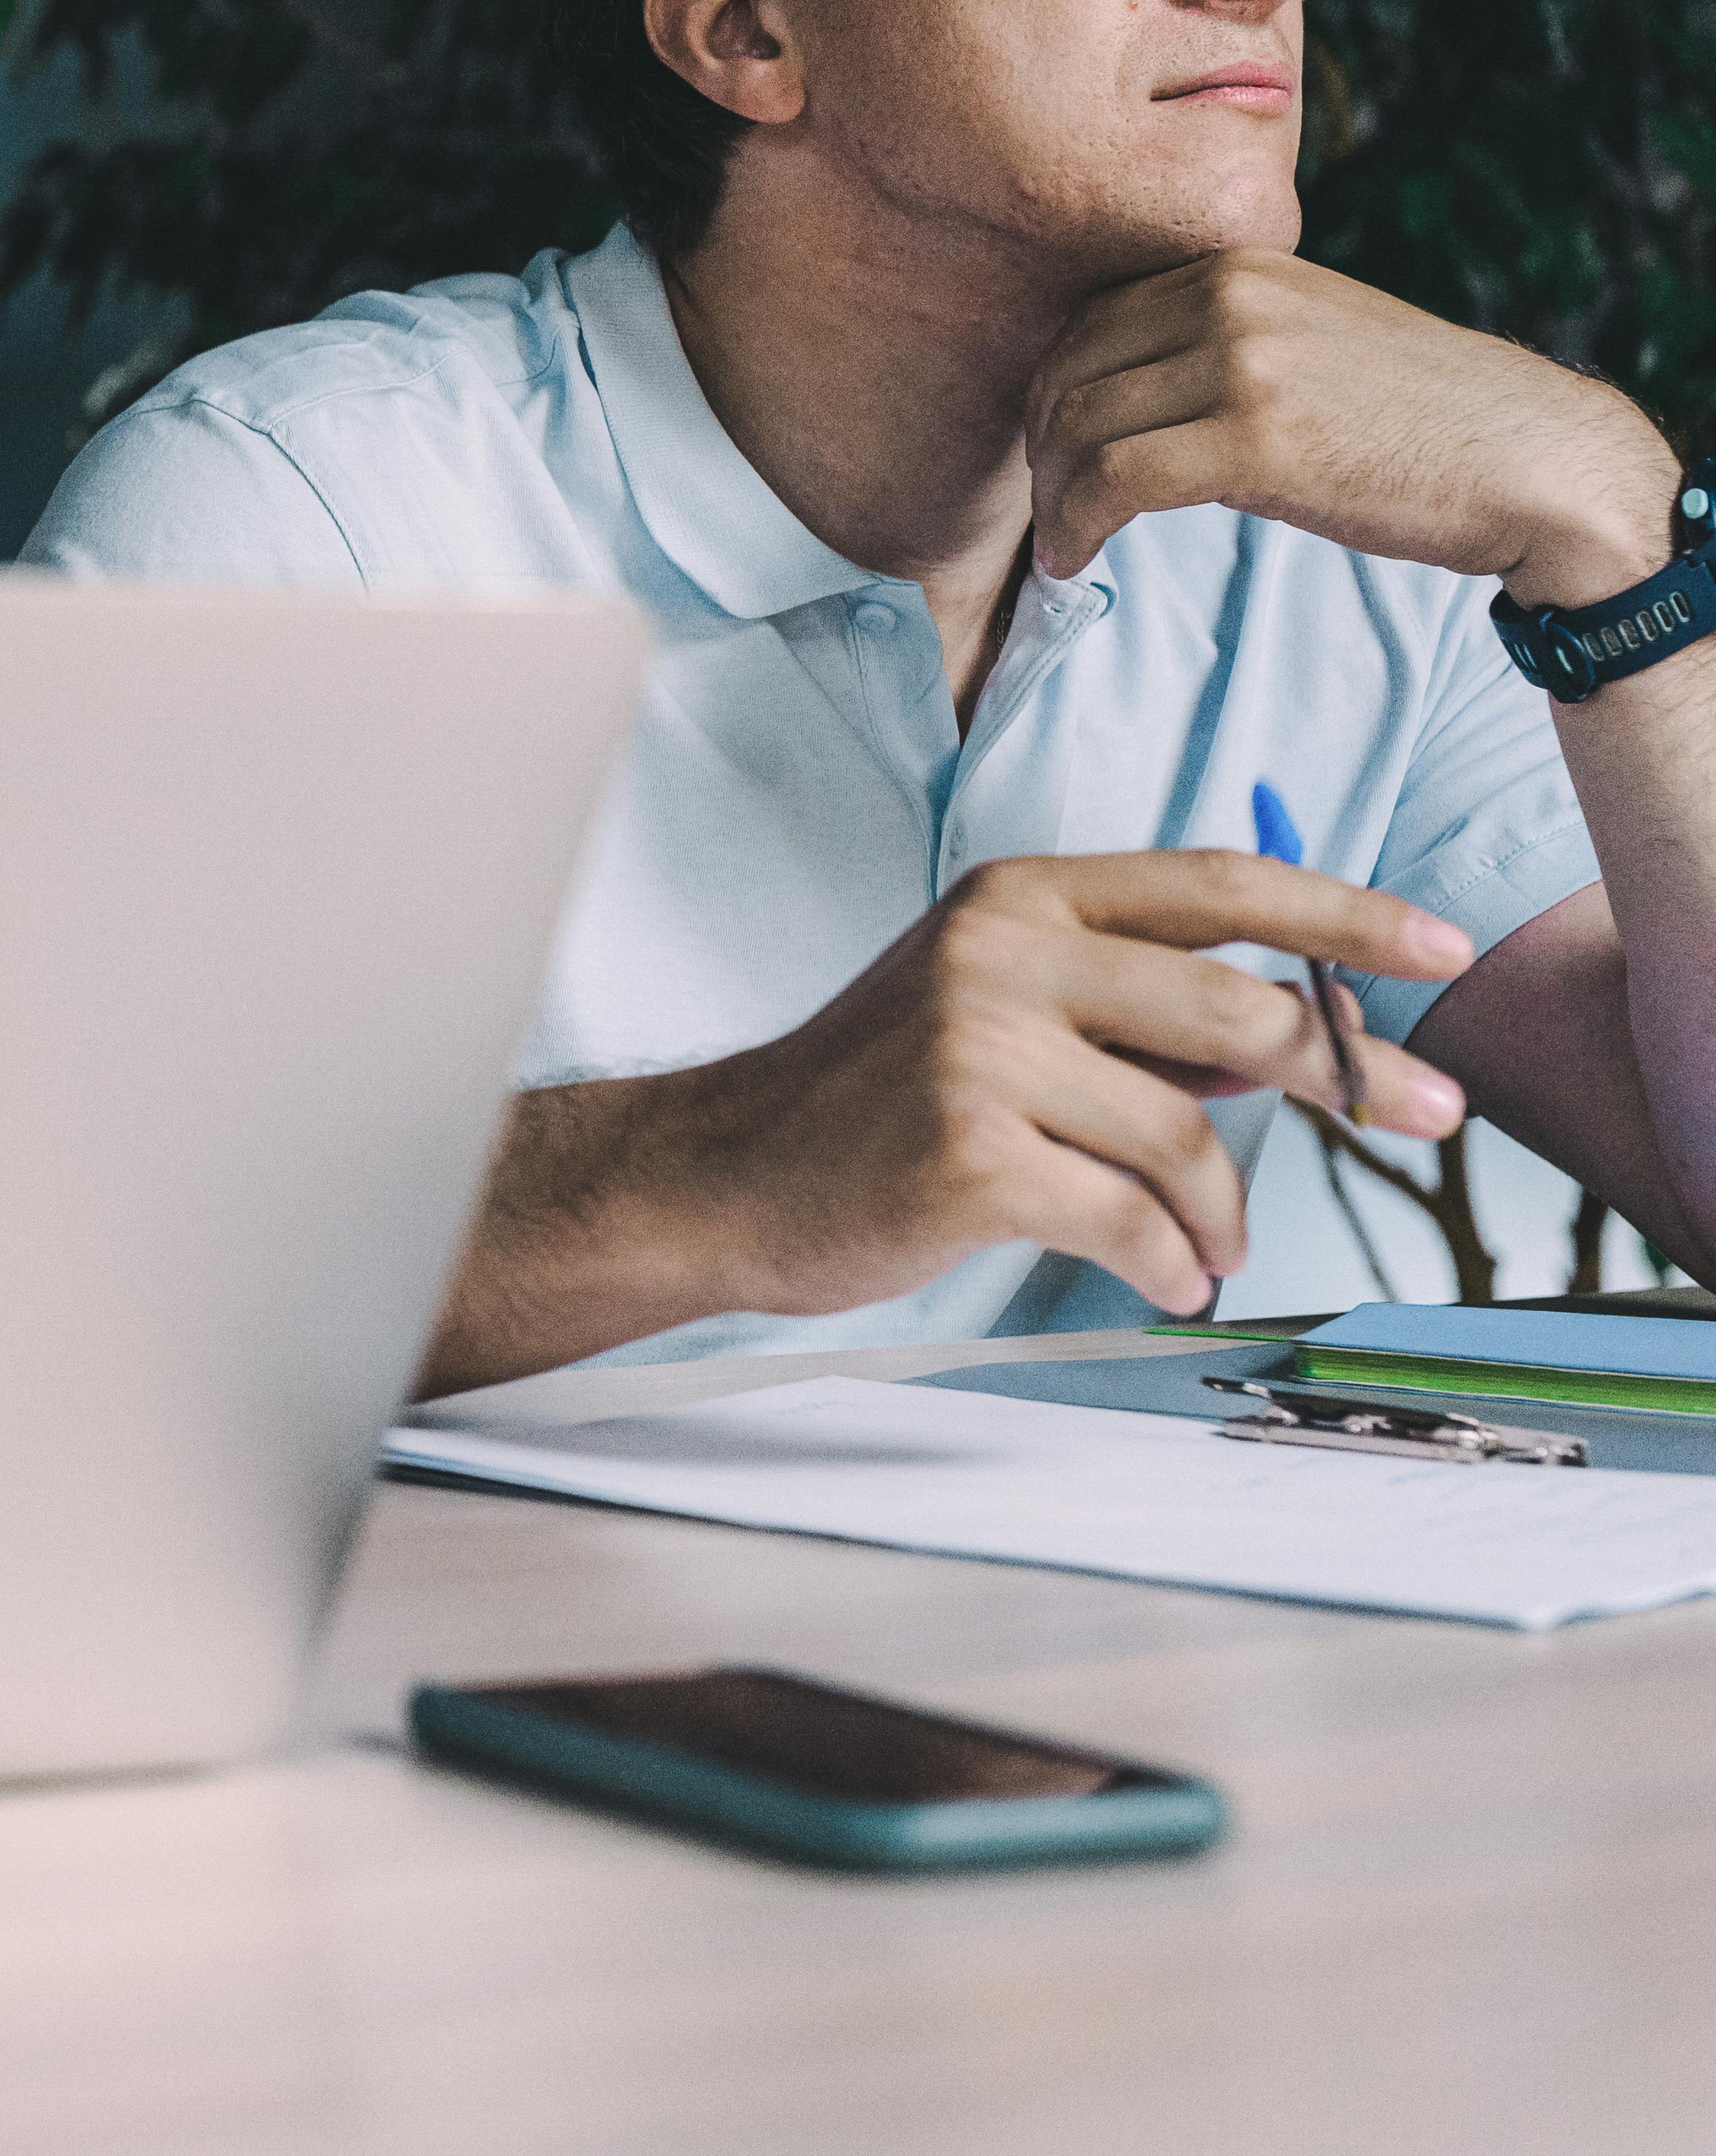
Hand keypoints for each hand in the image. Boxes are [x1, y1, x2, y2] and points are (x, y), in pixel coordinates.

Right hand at [429, 854, 1471, 1390]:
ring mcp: (977, 1053)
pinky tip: (1164, 1278)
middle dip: (1349, 1076)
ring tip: (1211, 1247)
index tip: (1438, 946)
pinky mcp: (967, 1155)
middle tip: (1414, 1121)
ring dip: (1227, 1210)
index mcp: (1018, 899)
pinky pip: (1131, 1219)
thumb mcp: (995, 1006)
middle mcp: (998, 955)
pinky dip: (1171, 1262)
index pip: (1218, 883)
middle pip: (1236, 1012)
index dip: (1346, 913)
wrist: (723, 1175)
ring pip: (1189, 1137)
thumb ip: (1133, 1005)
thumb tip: (1301, 1041)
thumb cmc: (874, 1099)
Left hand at [1027, 250, 1675, 605]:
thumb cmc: (1418, 417)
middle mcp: (1232, 297)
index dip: (1053, 392)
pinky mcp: (1256, 438)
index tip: (1055, 449)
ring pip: (1080, 427)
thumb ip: (1222, 344)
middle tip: (1051, 503)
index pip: (1091, 320)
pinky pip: (1116, 481)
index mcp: (1240, 265)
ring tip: (1063, 539)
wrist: (1531, 459)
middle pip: (1070, 370)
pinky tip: (1075, 558)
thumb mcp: (1311, 339)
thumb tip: (1121, 393)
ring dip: (1054, 496)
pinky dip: (1076, 527)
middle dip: (1044, 446)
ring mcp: (1244, 363)